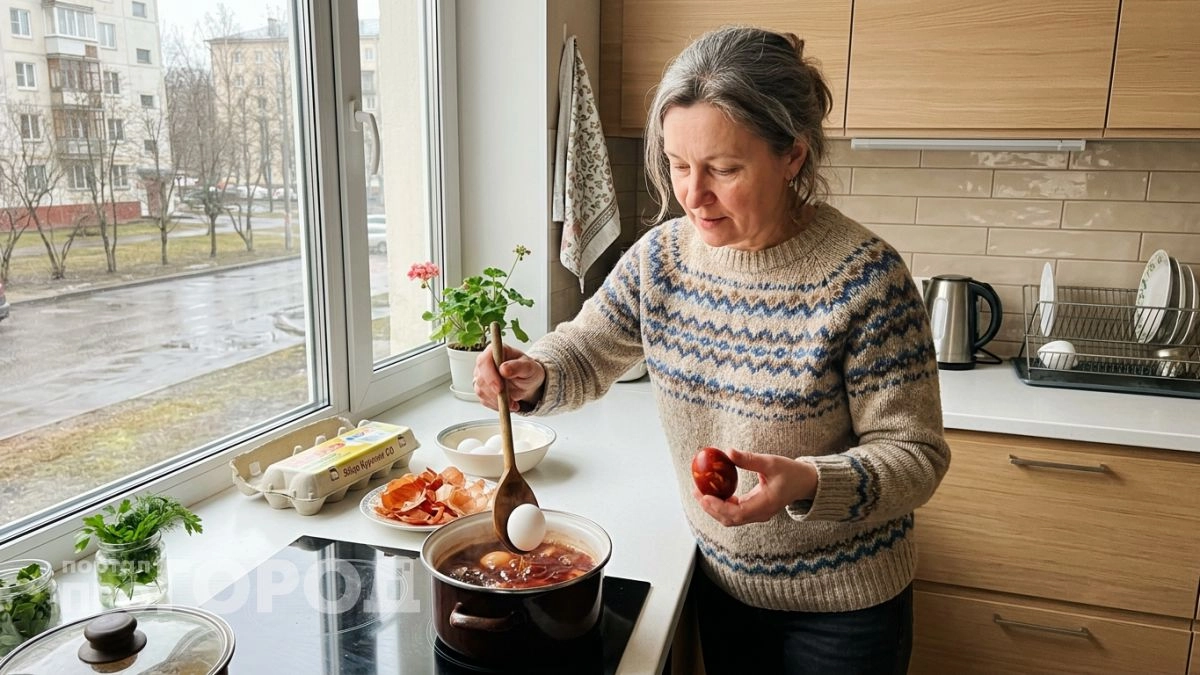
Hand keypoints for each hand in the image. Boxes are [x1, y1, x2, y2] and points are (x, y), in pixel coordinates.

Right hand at [473, 345, 545, 412]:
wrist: (528, 382)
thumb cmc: (528, 371)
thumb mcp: (529, 367)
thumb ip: (518, 366)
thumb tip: (504, 369)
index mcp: (496, 351)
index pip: (484, 361)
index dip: (489, 375)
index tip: (500, 388)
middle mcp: (486, 362)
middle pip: (480, 378)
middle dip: (494, 392)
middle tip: (508, 400)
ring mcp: (482, 376)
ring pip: (481, 391)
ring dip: (497, 400)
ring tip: (513, 402)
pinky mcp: (482, 389)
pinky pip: (484, 400)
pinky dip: (496, 405)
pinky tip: (508, 403)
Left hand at [692, 449, 816, 525]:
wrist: (805, 483)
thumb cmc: (790, 472)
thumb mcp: (771, 462)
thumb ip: (749, 459)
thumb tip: (727, 451)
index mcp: (766, 505)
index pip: (737, 513)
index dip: (718, 507)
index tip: (704, 496)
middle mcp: (760, 514)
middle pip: (729, 519)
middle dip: (710, 507)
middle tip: (695, 491)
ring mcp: (757, 514)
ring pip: (730, 518)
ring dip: (713, 507)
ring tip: (699, 492)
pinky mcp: (754, 510)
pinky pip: (734, 512)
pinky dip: (721, 504)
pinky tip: (712, 492)